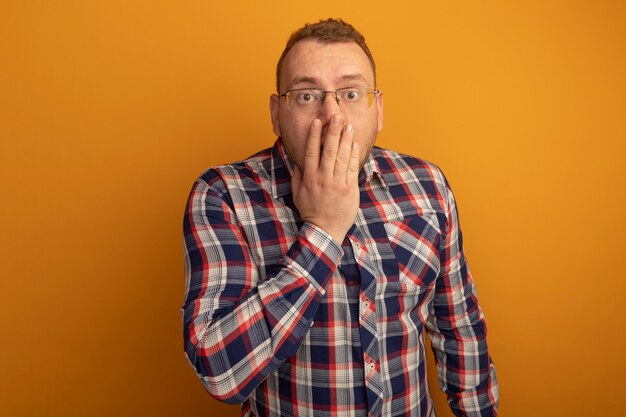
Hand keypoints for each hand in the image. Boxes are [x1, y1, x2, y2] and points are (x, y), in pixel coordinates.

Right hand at [291, 115, 359, 243]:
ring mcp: (337, 183)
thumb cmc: (311, 211)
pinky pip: (352, 168)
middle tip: (337, 117)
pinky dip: (353, 155)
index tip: (317, 122)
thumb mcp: (298, 193)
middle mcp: (323, 178)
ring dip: (345, 139)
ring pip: (342, 157)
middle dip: (333, 132)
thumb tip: (298, 160)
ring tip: (348, 125)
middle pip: (328, 150)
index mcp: (309, 178)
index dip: (314, 135)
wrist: (325, 230)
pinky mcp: (349, 189)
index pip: (311, 152)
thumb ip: (298, 176)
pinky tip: (354, 143)